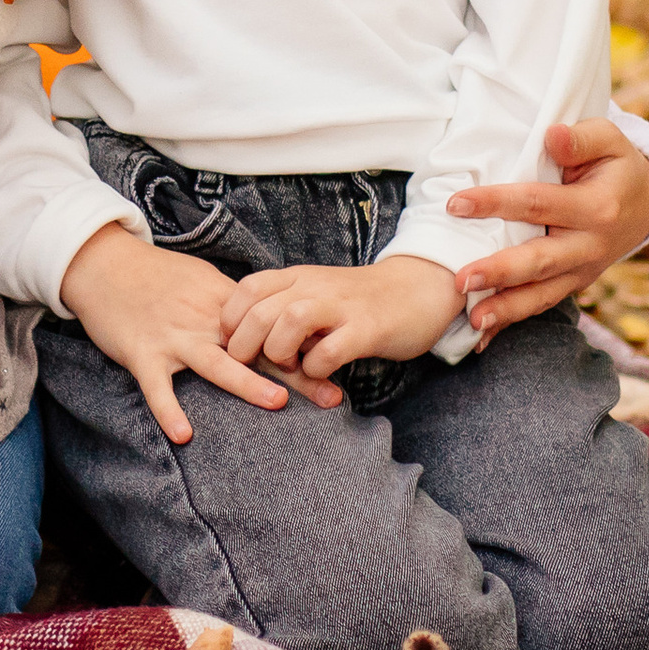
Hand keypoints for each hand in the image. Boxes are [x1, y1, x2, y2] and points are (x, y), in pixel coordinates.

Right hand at [58, 224, 310, 445]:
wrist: (102, 264)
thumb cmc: (151, 275)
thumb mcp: (198, 281)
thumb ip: (230, 306)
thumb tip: (266, 324)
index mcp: (221, 303)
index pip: (272, 328)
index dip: (306, 350)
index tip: (340, 370)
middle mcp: (203, 320)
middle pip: (256, 350)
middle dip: (295, 374)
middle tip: (332, 397)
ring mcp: (172, 337)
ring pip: (215, 362)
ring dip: (246, 382)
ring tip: (277, 403)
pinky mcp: (142, 353)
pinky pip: (157, 386)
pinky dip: (168, 410)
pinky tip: (184, 434)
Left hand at [221, 255, 458, 381]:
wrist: (417, 288)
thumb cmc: (358, 300)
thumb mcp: (316, 293)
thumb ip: (284, 307)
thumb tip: (246, 337)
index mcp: (299, 277)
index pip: (248, 288)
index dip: (231, 319)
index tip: (232, 342)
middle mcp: (315, 286)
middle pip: (260, 309)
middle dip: (244, 344)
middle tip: (250, 364)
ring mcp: (342, 306)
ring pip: (290, 322)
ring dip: (278, 352)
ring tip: (287, 366)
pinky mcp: (367, 329)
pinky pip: (330, 351)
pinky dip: (316, 368)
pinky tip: (319, 372)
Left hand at [447, 120, 648, 343]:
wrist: (646, 203)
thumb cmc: (615, 164)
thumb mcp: (609, 140)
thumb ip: (581, 138)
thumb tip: (552, 136)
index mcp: (597, 207)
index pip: (538, 204)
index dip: (496, 203)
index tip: (455, 204)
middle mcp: (591, 245)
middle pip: (540, 261)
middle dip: (500, 272)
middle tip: (460, 279)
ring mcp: (583, 270)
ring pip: (542, 294)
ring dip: (507, 309)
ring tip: (473, 321)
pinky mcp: (574, 283)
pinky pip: (543, 304)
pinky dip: (514, 321)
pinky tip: (482, 338)